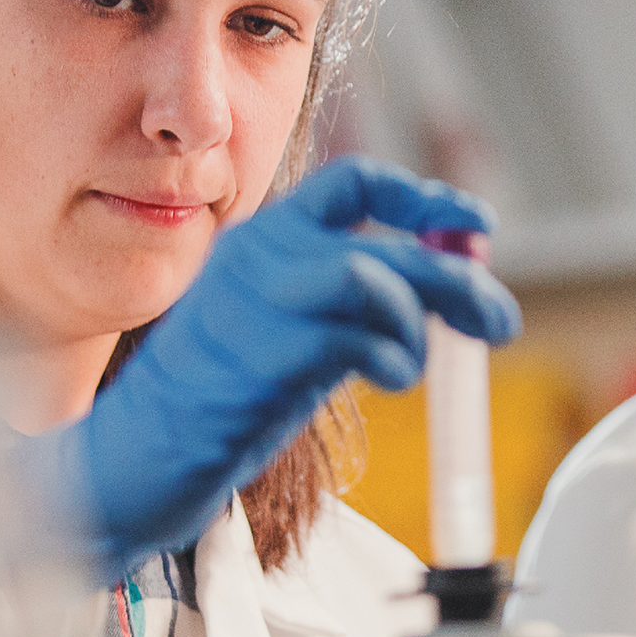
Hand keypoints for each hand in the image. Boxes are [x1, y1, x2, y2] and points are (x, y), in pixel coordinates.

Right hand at [60, 156, 519, 572]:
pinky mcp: (264, 354)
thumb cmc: (217, 398)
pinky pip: (357, 337)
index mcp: (263, 238)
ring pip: (374, 278)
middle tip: (499, 318)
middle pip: (384, 239)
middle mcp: (260, 255)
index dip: (424, 198)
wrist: (136, 452)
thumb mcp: (290, 329)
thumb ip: (353, 302)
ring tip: (413, 362)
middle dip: (456, 275)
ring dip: (418, 320)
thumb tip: (445, 291)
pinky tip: (394, 379)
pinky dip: (395, 357)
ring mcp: (258, 302)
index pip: (353, 184)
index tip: (476, 222)